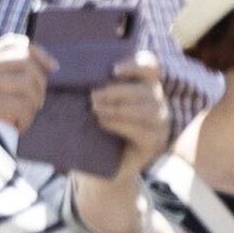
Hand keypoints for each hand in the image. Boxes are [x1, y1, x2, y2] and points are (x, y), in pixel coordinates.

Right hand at [0, 34, 43, 163]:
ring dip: (34, 104)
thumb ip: (8, 75)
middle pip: (24, 59)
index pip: (12, 42)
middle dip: (40, 82)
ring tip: (23, 118)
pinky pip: (24, 105)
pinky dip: (26, 120)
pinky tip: (16, 128)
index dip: (37, 52)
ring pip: (28, 83)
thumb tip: (48, 64)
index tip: (53, 68)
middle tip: (36, 103)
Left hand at [92, 59, 171, 178]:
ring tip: (95, 111)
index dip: (136, 64)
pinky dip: (120, 125)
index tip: (113, 70)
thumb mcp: (94, 106)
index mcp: (144, 87)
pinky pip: (142, 130)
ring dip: (118, 108)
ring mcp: (160, 124)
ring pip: (147, 109)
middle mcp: (157, 103)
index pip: (150, 67)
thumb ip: (94, 89)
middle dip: (118, 91)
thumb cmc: (94, 131)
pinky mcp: (155, 143)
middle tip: (92, 97)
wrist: (98, 168)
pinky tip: (103, 124)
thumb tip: (73, 69)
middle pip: (147, 89)